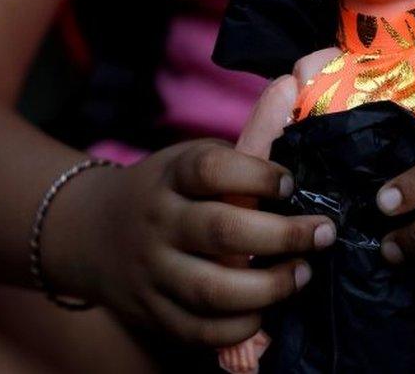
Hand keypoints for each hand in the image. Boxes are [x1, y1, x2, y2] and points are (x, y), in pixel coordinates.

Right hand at [48, 139, 335, 346]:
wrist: (92, 234)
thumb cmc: (171, 192)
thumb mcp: (197, 157)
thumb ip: (249, 135)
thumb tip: (291, 84)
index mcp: (172, 176)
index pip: (210, 169)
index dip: (257, 174)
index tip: (289, 184)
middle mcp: (158, 222)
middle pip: (219, 231)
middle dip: (282, 236)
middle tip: (322, 234)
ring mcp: (152, 271)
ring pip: (211, 288)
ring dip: (269, 287)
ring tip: (303, 274)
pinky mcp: (153, 312)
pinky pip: (199, 330)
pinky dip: (239, 326)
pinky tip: (267, 310)